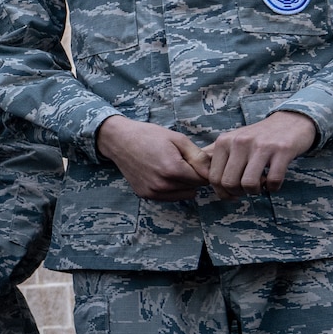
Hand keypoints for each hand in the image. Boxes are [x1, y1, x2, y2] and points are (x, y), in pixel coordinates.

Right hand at [96, 115, 210, 200]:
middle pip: (194, 187)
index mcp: (173, 170)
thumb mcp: (178, 139)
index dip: (204, 169)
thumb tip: (212, 171)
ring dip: (184, 184)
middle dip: (194, 176)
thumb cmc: (149, 136)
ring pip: (184, 194)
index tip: (198, 161)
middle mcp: (162, 185)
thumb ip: (198, 156)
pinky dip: (172, 188)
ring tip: (174, 168)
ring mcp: (153, 192)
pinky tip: (163, 174)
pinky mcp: (145, 195)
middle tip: (184, 162)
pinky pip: (170, 197)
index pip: (203, 179)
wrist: (120, 140)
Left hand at [199, 111, 316, 197]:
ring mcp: (261, 146)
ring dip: (255, 191)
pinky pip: (273, 181)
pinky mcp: (282, 150)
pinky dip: (273, 188)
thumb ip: (213, 154)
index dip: (221, 192)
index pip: (213, 177)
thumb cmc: (258, 137)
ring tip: (260, 186)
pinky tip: (273, 182)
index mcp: (224, 141)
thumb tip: (193, 171)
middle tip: (247, 190)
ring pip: (248, 184)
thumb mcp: (232, 140)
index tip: (232, 194)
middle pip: (228, 183)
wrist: (291, 121)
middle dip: (238, 193)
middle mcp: (240, 142)